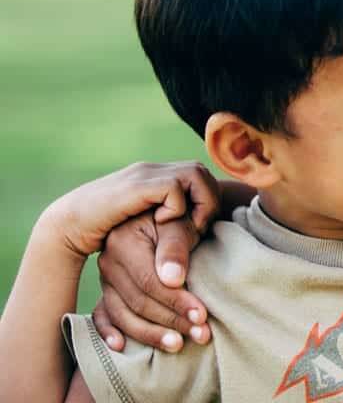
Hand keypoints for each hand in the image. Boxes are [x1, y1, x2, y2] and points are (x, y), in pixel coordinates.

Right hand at [42, 161, 217, 261]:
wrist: (68, 224)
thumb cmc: (107, 230)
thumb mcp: (147, 228)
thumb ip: (170, 226)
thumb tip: (199, 235)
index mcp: (160, 178)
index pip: (202, 177)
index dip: (211, 201)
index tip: (202, 229)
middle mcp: (155, 171)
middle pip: (202, 172)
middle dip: (209, 202)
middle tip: (199, 229)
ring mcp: (144, 176)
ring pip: (194, 173)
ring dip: (200, 203)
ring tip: (188, 228)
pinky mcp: (135, 187)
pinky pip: (172, 186)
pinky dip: (177, 206)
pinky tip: (162, 222)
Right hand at [92, 212, 213, 353]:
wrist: (163, 209)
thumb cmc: (176, 217)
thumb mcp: (179, 223)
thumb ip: (175, 248)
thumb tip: (173, 280)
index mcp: (123, 242)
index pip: (150, 282)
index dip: (176, 301)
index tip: (202, 316)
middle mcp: (108, 261)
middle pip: (138, 302)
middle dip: (171, 321)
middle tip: (201, 334)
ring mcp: (105, 278)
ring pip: (123, 313)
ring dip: (151, 334)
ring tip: (178, 345)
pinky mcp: (107, 290)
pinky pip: (102, 315)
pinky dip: (109, 332)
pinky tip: (121, 347)